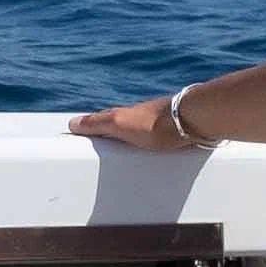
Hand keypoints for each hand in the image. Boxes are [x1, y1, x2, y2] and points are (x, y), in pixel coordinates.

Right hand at [71, 95, 197, 151]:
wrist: (193, 121)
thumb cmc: (156, 123)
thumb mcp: (120, 124)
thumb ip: (97, 123)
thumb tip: (72, 123)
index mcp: (124, 116)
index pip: (102, 120)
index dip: (90, 126)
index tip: (80, 133)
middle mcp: (139, 118)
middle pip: (121, 125)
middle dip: (111, 133)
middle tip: (102, 143)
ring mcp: (157, 125)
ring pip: (139, 132)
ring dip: (131, 138)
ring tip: (124, 150)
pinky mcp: (174, 134)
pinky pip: (157, 140)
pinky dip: (149, 143)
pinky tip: (152, 150)